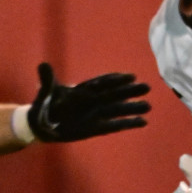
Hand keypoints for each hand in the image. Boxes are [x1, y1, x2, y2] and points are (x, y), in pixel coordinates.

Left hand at [28, 63, 149, 141]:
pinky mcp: (98, 128)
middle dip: (129, 92)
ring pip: (118, 110)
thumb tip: (43, 65)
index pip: (102, 83)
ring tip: (149, 106)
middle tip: (146, 87)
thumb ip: (48, 80)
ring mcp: (97, 114)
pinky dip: (129, 123)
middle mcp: (94, 100)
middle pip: (115, 95)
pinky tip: (143, 122)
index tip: (130, 77)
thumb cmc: (45, 105)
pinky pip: (116, 125)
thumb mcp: (46, 92)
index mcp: (83, 89)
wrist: (42, 124)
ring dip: (133, 108)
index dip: (115, 80)